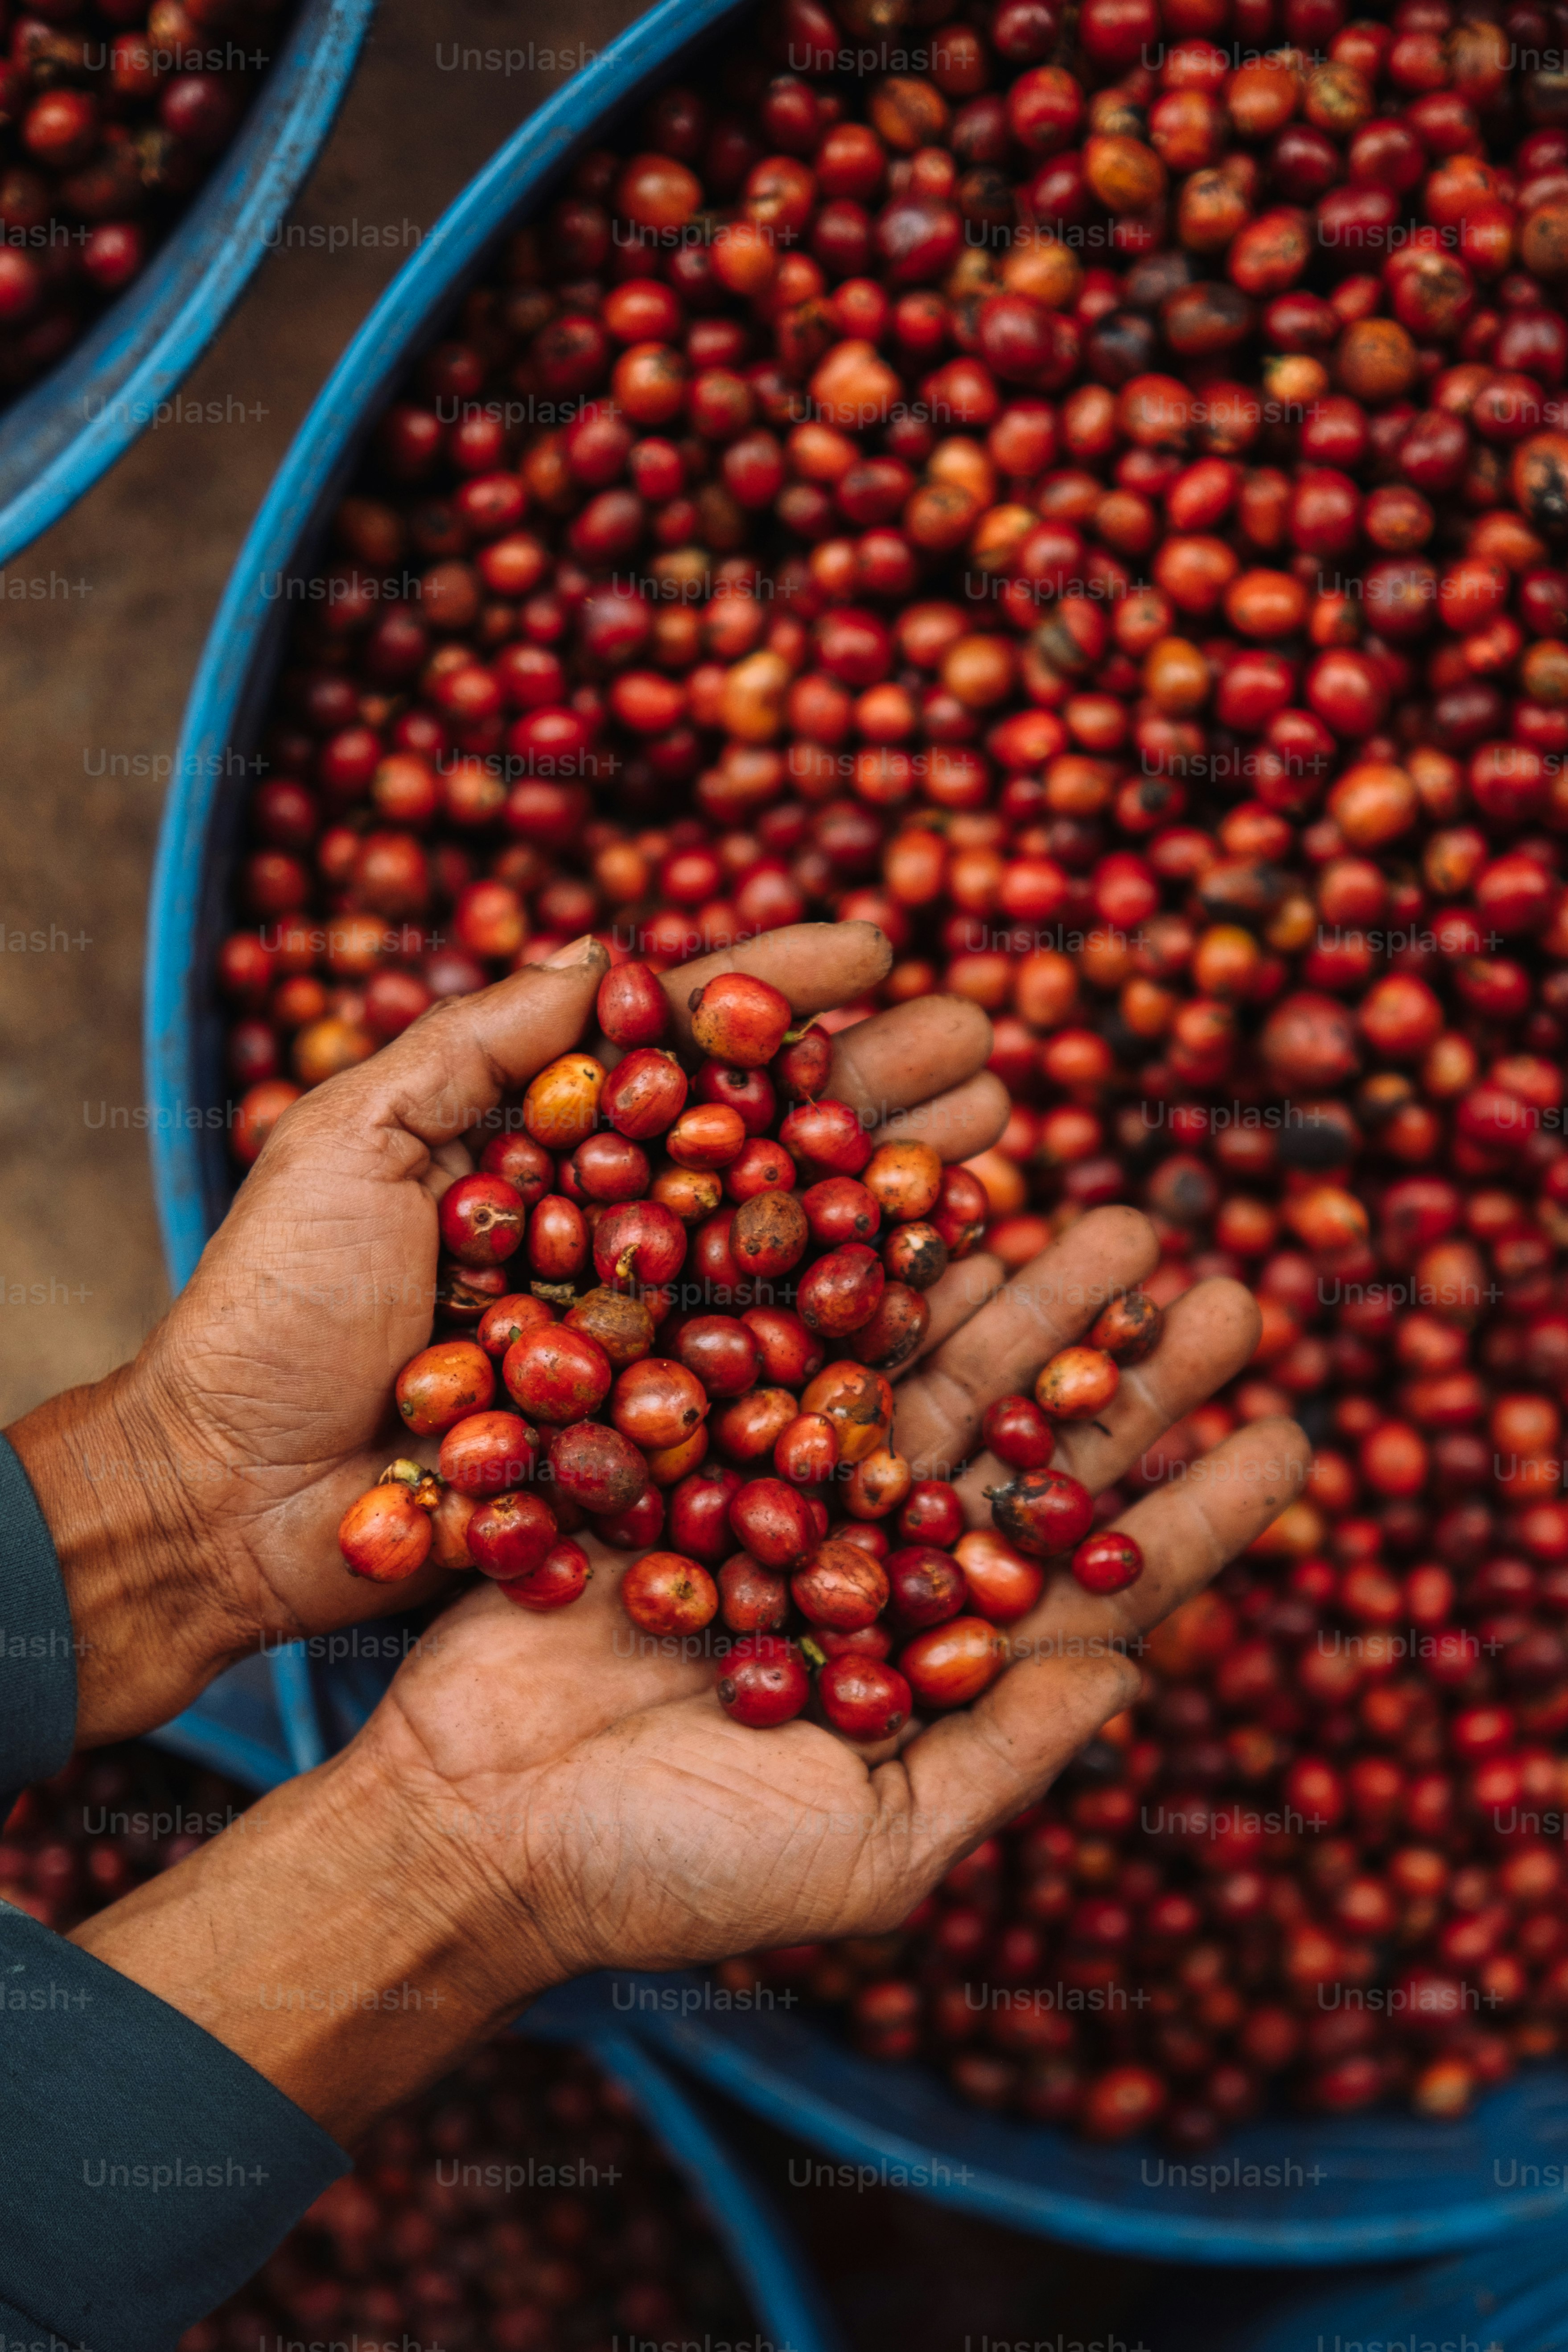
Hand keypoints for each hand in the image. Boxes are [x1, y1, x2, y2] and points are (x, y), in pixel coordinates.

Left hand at [9, 921, 1000, 1744]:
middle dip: (878, 1086)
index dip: (776, 991)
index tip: (874, 947)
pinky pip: (778, 1380)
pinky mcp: (657, 1439)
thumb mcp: (352, 1138)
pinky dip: (867, 1329)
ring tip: (1000, 1131)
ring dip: (902, 1188)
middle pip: (767, 1141)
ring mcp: (643, 1336)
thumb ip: (476, 1045)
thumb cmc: (267, 1311)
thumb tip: (608, 958)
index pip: (681, 1048)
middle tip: (982, 1040)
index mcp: (544, 1146)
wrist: (230, 1501)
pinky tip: (954, 1275)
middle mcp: (612, 1232)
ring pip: (797, 1249)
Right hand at [76, 1189, 1305, 2146]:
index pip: (1095, 1580)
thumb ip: (1000, 1756)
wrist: (469, 1817)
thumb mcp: (868, 1851)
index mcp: (931, 1665)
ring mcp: (785, 1494)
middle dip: (1125, 1371)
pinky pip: (797, 1345)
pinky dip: (868, 1282)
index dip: (1197, 1512)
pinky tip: (948, 1218)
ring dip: (1025, 1299)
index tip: (1295, 1439)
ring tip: (1115, 1217)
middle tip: (1229, 1292)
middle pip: (1027, 1450)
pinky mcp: (691, 1442)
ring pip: (929, 1375)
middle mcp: (874, 1566)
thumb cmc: (668, 1871)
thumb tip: (1136, 1678)